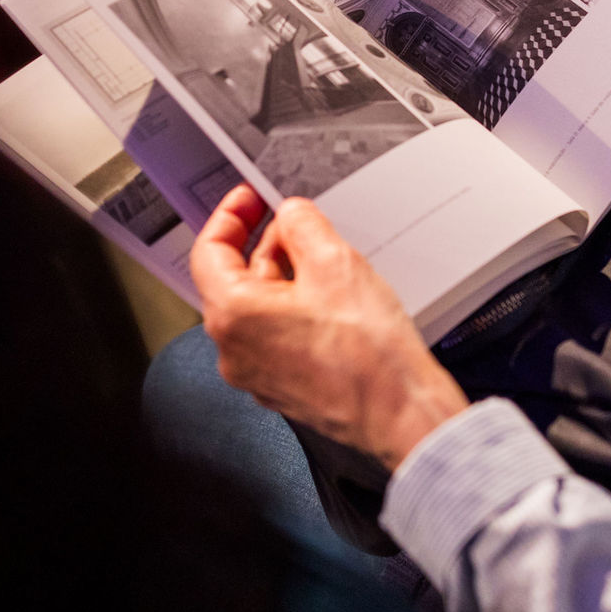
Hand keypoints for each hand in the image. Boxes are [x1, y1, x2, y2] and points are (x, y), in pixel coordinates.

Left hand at [191, 185, 468, 471]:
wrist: (401, 412)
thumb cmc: (369, 355)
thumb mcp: (334, 261)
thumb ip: (301, 223)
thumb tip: (290, 214)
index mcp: (233, 316)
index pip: (209, 250)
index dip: (231, 215)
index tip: (249, 199)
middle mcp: (234, 350)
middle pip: (234, 279)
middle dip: (264, 245)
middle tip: (296, 224)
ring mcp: (256, 373)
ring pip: (258, 308)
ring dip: (284, 276)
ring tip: (323, 260)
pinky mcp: (282, 387)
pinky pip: (276, 335)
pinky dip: (294, 308)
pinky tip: (330, 299)